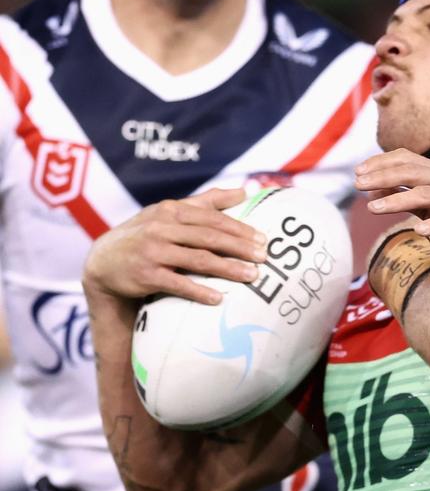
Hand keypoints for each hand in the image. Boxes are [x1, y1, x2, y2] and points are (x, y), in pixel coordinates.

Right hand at [84, 188, 266, 305]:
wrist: (104, 263)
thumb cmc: (147, 235)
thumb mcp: (169, 213)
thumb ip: (206, 202)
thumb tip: (244, 191)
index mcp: (170, 210)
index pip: (212, 218)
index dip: (239, 228)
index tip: (263, 239)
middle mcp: (161, 228)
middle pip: (209, 238)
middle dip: (240, 247)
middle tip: (264, 257)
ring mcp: (152, 252)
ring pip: (198, 260)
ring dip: (228, 269)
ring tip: (251, 276)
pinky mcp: (145, 275)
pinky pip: (178, 284)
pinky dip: (199, 291)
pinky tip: (219, 298)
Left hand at [355, 149, 429, 264]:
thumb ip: (413, 199)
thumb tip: (378, 194)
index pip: (408, 160)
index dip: (381, 163)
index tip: (359, 172)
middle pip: (413, 172)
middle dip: (382, 176)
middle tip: (358, 183)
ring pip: (427, 194)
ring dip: (398, 200)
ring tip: (373, 208)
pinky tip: (418, 231)